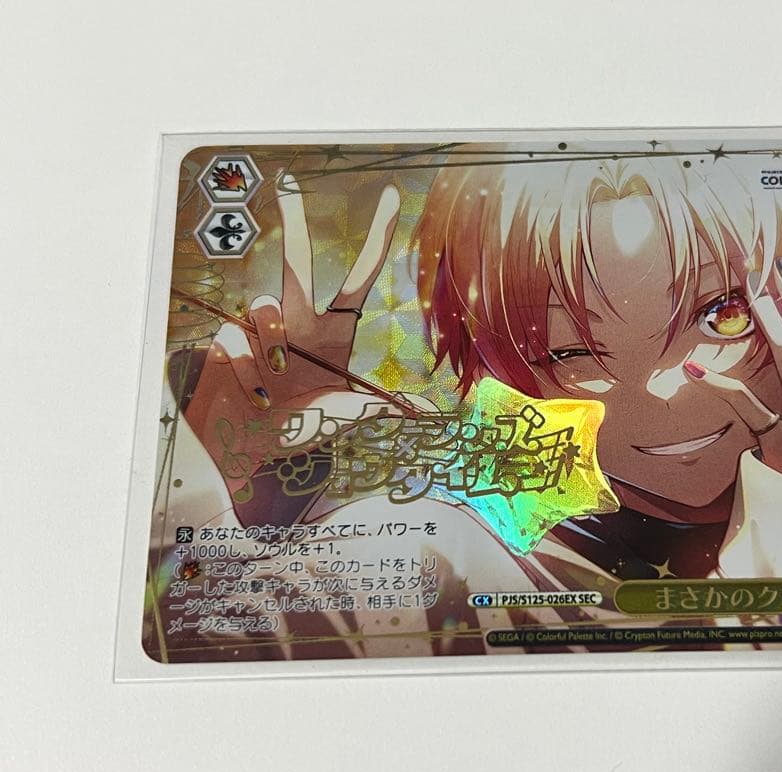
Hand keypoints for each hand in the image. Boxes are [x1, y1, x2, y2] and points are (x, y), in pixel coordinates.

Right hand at [184, 173, 401, 493]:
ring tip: (274, 383)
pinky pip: (233, 340)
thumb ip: (381, 406)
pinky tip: (250, 396)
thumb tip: (430, 411)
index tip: (390, 198)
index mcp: (330, 332)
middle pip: (294, 263)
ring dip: (269, 345)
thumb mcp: (345, 415)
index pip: (358, 279)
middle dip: (292, 222)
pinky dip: (244, 370)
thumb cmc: (300, 430)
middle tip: (288, 181)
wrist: (249, 452)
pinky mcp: (224, 342)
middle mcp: (295, 322)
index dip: (376, 241)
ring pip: (262, 307)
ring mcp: (257, 330)